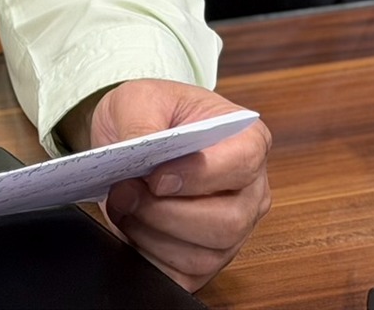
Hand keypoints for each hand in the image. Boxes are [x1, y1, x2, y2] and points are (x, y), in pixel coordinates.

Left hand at [61, 79, 270, 290]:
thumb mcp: (140, 98)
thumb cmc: (152, 112)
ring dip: (152, 234)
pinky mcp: (208, 258)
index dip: (199, 175)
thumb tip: (139, 151)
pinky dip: (150, 256)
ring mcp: (234, 230)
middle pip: (227, 221)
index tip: (156, 176)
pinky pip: (184, 276)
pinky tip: (132, 227)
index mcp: (248, 140)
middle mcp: (250, 190)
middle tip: (125, 191)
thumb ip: (141, 121)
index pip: (242, 163)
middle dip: (166, 212)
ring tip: (124, 205)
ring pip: (204, 255)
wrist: (136, 135)